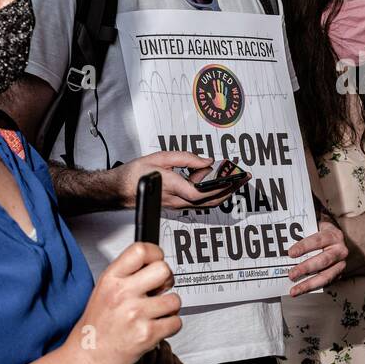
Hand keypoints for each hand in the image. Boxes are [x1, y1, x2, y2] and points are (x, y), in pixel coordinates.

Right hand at [64, 242, 182, 363]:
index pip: (141, 250)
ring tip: (155, 314)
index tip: (157, 262)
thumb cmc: (96, 327)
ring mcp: (135, 314)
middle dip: (166, 282)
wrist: (87, 358)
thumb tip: (154, 265)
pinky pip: (176, 322)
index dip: (156, 255)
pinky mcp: (147, 334)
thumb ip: (127, 276)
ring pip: (174, 300)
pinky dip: (170, 327)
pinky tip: (156, 328)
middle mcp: (122, 293)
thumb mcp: (103, 291)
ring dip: (169, 309)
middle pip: (164, 270)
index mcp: (111, 279)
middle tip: (160, 291)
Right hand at [113, 152, 245, 210]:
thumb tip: (206, 161)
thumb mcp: (161, 158)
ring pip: (206, 203)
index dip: (220, 187)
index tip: (234, 178)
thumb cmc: (137, 174)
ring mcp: (178, 204)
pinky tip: (218, 184)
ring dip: (223, 192)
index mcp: (173, 187)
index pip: (201, 193)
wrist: (121, 189)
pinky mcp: (177, 204)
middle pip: (210, 201)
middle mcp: (177, 200)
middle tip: (243, 178)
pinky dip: (212, 194)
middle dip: (230, 189)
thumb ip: (186, 158)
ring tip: (236, 179)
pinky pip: (199, 202)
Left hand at [286, 218, 348, 295]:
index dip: (304, 247)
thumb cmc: (322, 233)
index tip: (291, 253)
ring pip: (326, 276)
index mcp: (333, 235)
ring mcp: (340, 264)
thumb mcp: (316, 225)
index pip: (318, 240)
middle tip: (291, 274)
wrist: (338, 240)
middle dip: (305, 268)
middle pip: (322, 260)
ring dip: (308, 284)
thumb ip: (304, 227)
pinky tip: (301, 291)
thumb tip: (285, 231)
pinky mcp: (339, 274)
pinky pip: (325, 283)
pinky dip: (312, 288)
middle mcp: (340, 250)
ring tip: (294, 290)